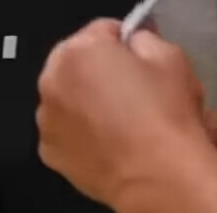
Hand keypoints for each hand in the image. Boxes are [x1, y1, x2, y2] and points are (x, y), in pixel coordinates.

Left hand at [36, 20, 211, 206]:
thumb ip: (144, 40)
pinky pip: (64, 131)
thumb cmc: (164, 120)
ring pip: (67, 100)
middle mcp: (53, 85)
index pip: (99, 32)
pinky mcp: (49, 152)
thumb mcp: (170, 57)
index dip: (122, 42)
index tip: (135, 54)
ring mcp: (47, 121)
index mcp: (78, 53)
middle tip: (132, 89)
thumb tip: (135, 43)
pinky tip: (111, 140)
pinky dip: (81, 133)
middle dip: (100, 72)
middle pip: (75, 65)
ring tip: (124, 119)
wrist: (157, 175)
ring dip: (87, 103)